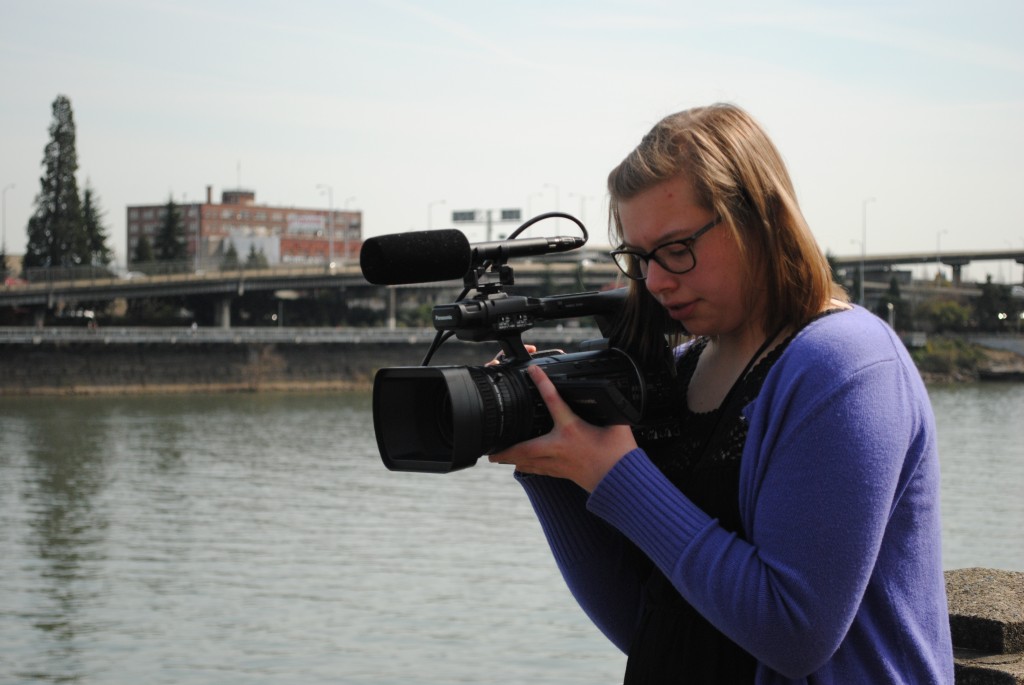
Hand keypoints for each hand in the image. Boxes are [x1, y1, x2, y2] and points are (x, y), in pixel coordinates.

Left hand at [488, 364, 637, 491]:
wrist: (621, 482)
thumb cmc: (620, 454)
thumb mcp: (618, 424)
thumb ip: (611, 408)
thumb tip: (612, 395)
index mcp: (572, 429)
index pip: (554, 400)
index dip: (542, 383)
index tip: (533, 371)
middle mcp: (559, 447)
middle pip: (524, 447)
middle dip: (506, 448)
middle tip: (490, 448)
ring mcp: (558, 462)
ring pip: (527, 462)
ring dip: (511, 459)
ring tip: (497, 457)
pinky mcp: (562, 473)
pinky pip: (539, 470)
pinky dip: (527, 467)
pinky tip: (522, 466)